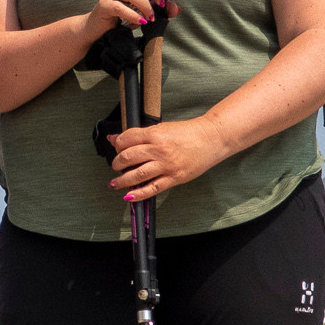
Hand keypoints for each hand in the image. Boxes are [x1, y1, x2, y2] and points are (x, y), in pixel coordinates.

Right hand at [80, 0, 180, 40]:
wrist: (96, 30)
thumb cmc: (121, 18)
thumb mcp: (144, 13)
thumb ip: (160, 10)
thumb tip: (176, 8)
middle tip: (162, 3)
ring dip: (146, 5)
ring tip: (151, 17)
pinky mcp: (105, 5)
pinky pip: (120, 7)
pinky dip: (134, 15)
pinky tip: (141, 22)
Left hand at [108, 115, 228, 201]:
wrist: (211, 138)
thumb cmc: (187, 133)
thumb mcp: (162, 128)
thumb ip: (139, 134)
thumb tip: (114, 138)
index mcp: (154, 134)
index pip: (126, 139)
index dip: (117, 145)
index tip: (116, 148)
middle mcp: (158, 149)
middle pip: (127, 158)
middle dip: (117, 163)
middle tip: (116, 166)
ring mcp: (166, 165)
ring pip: (136, 175)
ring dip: (122, 180)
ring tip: (116, 183)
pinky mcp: (174, 178)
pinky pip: (152, 188)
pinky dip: (138, 194)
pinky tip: (129, 196)